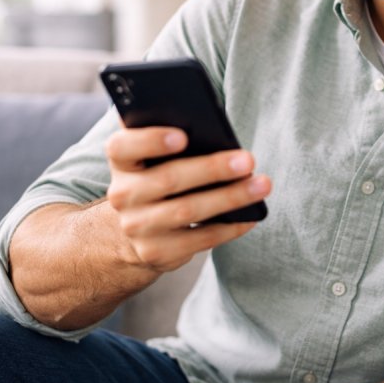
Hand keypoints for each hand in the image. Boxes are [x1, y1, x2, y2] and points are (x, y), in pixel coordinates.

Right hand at [105, 127, 271, 272]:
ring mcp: (137, 227)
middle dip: (212, 169)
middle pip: (167, 179)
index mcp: (122, 162)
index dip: (150, 140)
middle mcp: (123, 195)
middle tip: (247, 160)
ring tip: (261, 185)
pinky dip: (229, 227)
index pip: (121, 147)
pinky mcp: (156, 252)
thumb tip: (215, 130)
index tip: (183, 136)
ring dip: (230, 197)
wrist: (137, 231)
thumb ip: (173, 139)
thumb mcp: (154, 158)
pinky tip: (252, 216)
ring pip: (188, 211)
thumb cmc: (160, 178)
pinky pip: (200, 239)